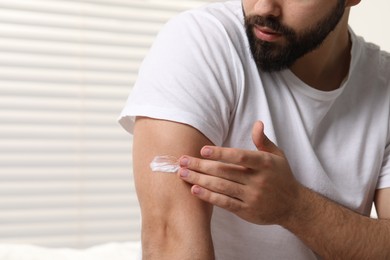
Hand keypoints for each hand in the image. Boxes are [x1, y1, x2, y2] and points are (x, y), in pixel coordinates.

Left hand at [178, 121, 300, 224]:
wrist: (293, 206)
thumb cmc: (282, 176)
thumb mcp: (277, 156)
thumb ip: (263, 141)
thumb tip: (257, 123)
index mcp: (265, 164)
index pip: (240, 157)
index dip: (220, 153)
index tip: (202, 150)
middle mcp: (258, 180)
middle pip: (224, 172)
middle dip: (201, 166)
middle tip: (182, 161)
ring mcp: (252, 197)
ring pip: (221, 187)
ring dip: (200, 180)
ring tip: (183, 174)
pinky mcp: (247, 211)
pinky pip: (225, 203)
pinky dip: (209, 197)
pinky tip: (195, 190)